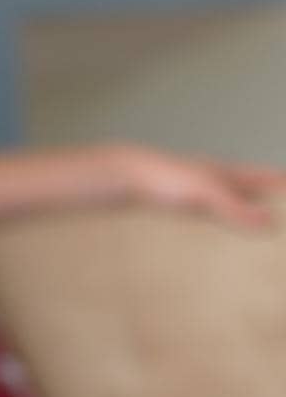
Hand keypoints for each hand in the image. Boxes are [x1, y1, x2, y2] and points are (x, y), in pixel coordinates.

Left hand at [110, 142, 285, 230]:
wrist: (126, 175)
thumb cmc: (165, 179)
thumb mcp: (205, 193)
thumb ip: (235, 208)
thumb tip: (269, 223)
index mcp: (225, 173)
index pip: (262, 178)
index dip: (280, 182)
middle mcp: (214, 179)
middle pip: (248, 185)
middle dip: (268, 190)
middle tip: (283, 191)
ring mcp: (196, 190)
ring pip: (228, 196)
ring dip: (244, 203)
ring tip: (258, 210)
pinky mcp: (178, 202)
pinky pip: (207, 209)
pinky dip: (220, 214)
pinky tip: (214, 218)